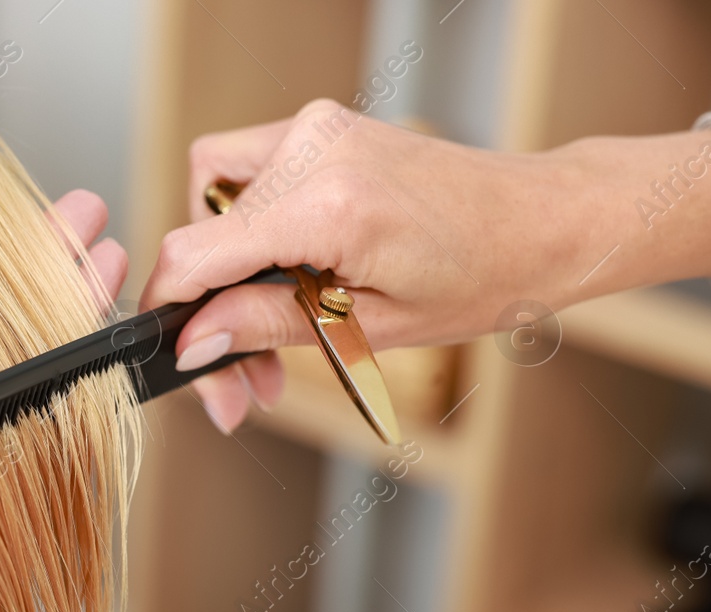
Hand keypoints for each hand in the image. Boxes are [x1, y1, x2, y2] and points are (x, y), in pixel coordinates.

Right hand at [141, 98, 710, 431]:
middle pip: (202, 236)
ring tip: (268, 332)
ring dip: (227, 273)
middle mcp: (314, 151)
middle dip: (210, 315)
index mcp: (329, 205)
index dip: (169, 309)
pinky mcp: (319, 129)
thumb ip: (266, 326)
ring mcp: (315, 130)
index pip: (196, 251)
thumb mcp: (367, 328)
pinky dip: (248, 230)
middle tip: (240, 384)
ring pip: (211, 201)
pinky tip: (283, 272)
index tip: (173, 355)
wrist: (541, 220)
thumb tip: (193, 342)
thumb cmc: (481, 276)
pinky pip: (244, 176)